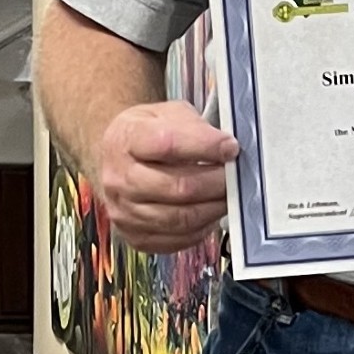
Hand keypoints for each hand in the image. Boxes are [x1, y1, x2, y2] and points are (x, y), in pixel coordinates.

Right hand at [96, 100, 238, 253]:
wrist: (117, 158)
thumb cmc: (148, 133)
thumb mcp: (168, 113)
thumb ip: (195, 127)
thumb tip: (226, 147)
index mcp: (126, 139)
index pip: (168, 144)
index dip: (205, 146)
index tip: (231, 147)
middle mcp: (119, 178)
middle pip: (176, 187)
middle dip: (215, 183)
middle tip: (236, 175)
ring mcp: (124, 211)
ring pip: (179, 219)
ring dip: (212, 208)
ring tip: (228, 195)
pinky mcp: (135, 236)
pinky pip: (176, 239)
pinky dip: (201, 228)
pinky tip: (211, 212)